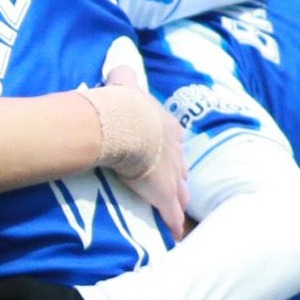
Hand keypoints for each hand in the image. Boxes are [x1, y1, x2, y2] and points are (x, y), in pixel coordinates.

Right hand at [84, 54, 187, 233]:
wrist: (126, 126)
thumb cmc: (123, 106)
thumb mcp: (124, 84)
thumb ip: (123, 76)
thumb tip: (119, 66)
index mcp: (166, 126)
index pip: (172, 140)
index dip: (169, 149)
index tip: (166, 155)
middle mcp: (175, 151)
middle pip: (180, 167)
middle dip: (178, 176)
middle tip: (175, 185)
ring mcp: (172, 175)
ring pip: (180, 191)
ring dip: (179, 200)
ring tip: (178, 210)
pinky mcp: (164, 195)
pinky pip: (171, 213)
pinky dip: (172, 224)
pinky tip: (174, 234)